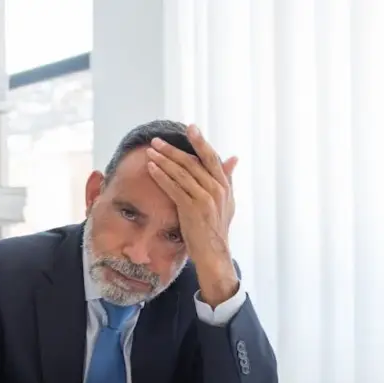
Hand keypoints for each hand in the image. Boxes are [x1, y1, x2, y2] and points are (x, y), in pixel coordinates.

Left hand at [145, 125, 239, 304]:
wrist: (214, 254)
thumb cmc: (216, 228)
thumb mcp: (227, 202)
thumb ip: (227, 178)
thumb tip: (233, 158)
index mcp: (224, 185)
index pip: (211, 158)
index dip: (200, 141)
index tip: (190, 127)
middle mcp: (216, 189)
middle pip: (192, 162)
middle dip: (173, 150)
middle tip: (157, 140)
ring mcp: (205, 199)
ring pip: (182, 173)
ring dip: (164, 161)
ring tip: (150, 152)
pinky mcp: (192, 209)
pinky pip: (174, 188)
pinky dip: (162, 177)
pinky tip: (151, 169)